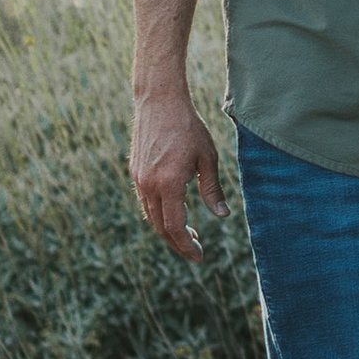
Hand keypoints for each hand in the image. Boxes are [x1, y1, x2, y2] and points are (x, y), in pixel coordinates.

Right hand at [131, 84, 222, 259]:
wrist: (159, 101)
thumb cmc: (189, 127)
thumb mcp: (208, 158)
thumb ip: (212, 189)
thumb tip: (222, 216)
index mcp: (168, 184)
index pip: (175, 227)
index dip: (186, 246)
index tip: (198, 257)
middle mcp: (149, 185)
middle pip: (160, 227)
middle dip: (177, 242)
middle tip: (195, 250)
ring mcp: (139, 179)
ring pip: (151, 216)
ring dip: (167, 229)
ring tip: (188, 233)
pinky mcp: (136, 172)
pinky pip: (146, 202)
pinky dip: (159, 213)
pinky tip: (174, 212)